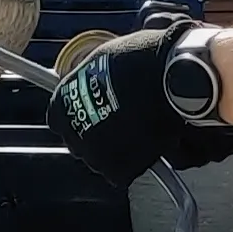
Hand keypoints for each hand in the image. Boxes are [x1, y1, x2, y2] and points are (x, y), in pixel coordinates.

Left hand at [49, 20, 232, 184]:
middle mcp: (72, 135)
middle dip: (100, 134)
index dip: (82, 116)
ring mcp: (94, 155)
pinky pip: (124, 172)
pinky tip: (149, 143)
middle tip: (124, 121)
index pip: (62, 121)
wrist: (172, 77)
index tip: (97, 113)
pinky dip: (136, 161)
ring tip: (140, 131)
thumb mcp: (103, 59)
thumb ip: (92, 79)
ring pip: (102, 159)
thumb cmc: (140, 60)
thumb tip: (98, 82)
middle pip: (81, 143)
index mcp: (61, 107)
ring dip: (118, 148)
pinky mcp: (119, 170)